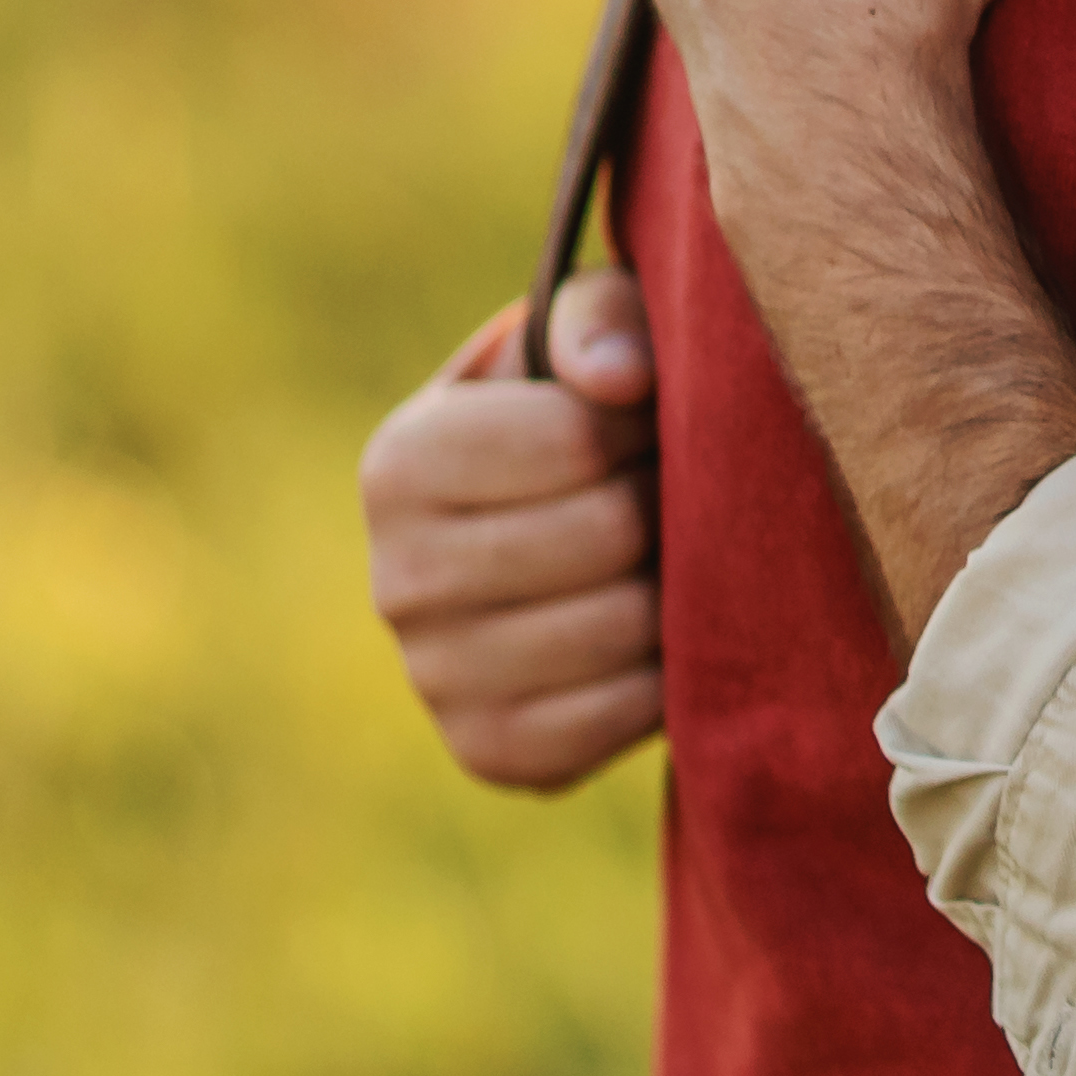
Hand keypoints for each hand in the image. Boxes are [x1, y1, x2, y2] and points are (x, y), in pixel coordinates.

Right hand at [362, 268, 664, 790]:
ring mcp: (436, 679)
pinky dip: (674, 673)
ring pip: (625, 624)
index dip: (643, 428)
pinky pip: (629, 714)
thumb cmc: (591, 420)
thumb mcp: (590, 338)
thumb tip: (618, 379)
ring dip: (681, 588)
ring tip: (670, 560)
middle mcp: (394, 580)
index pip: (572, 439)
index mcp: (401, 464)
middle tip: (670, 500)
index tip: (646, 429)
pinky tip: (662, 636)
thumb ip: (600, 320)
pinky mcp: (494, 756)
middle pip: (605, 533)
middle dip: (667, 506)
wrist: (573, 554)